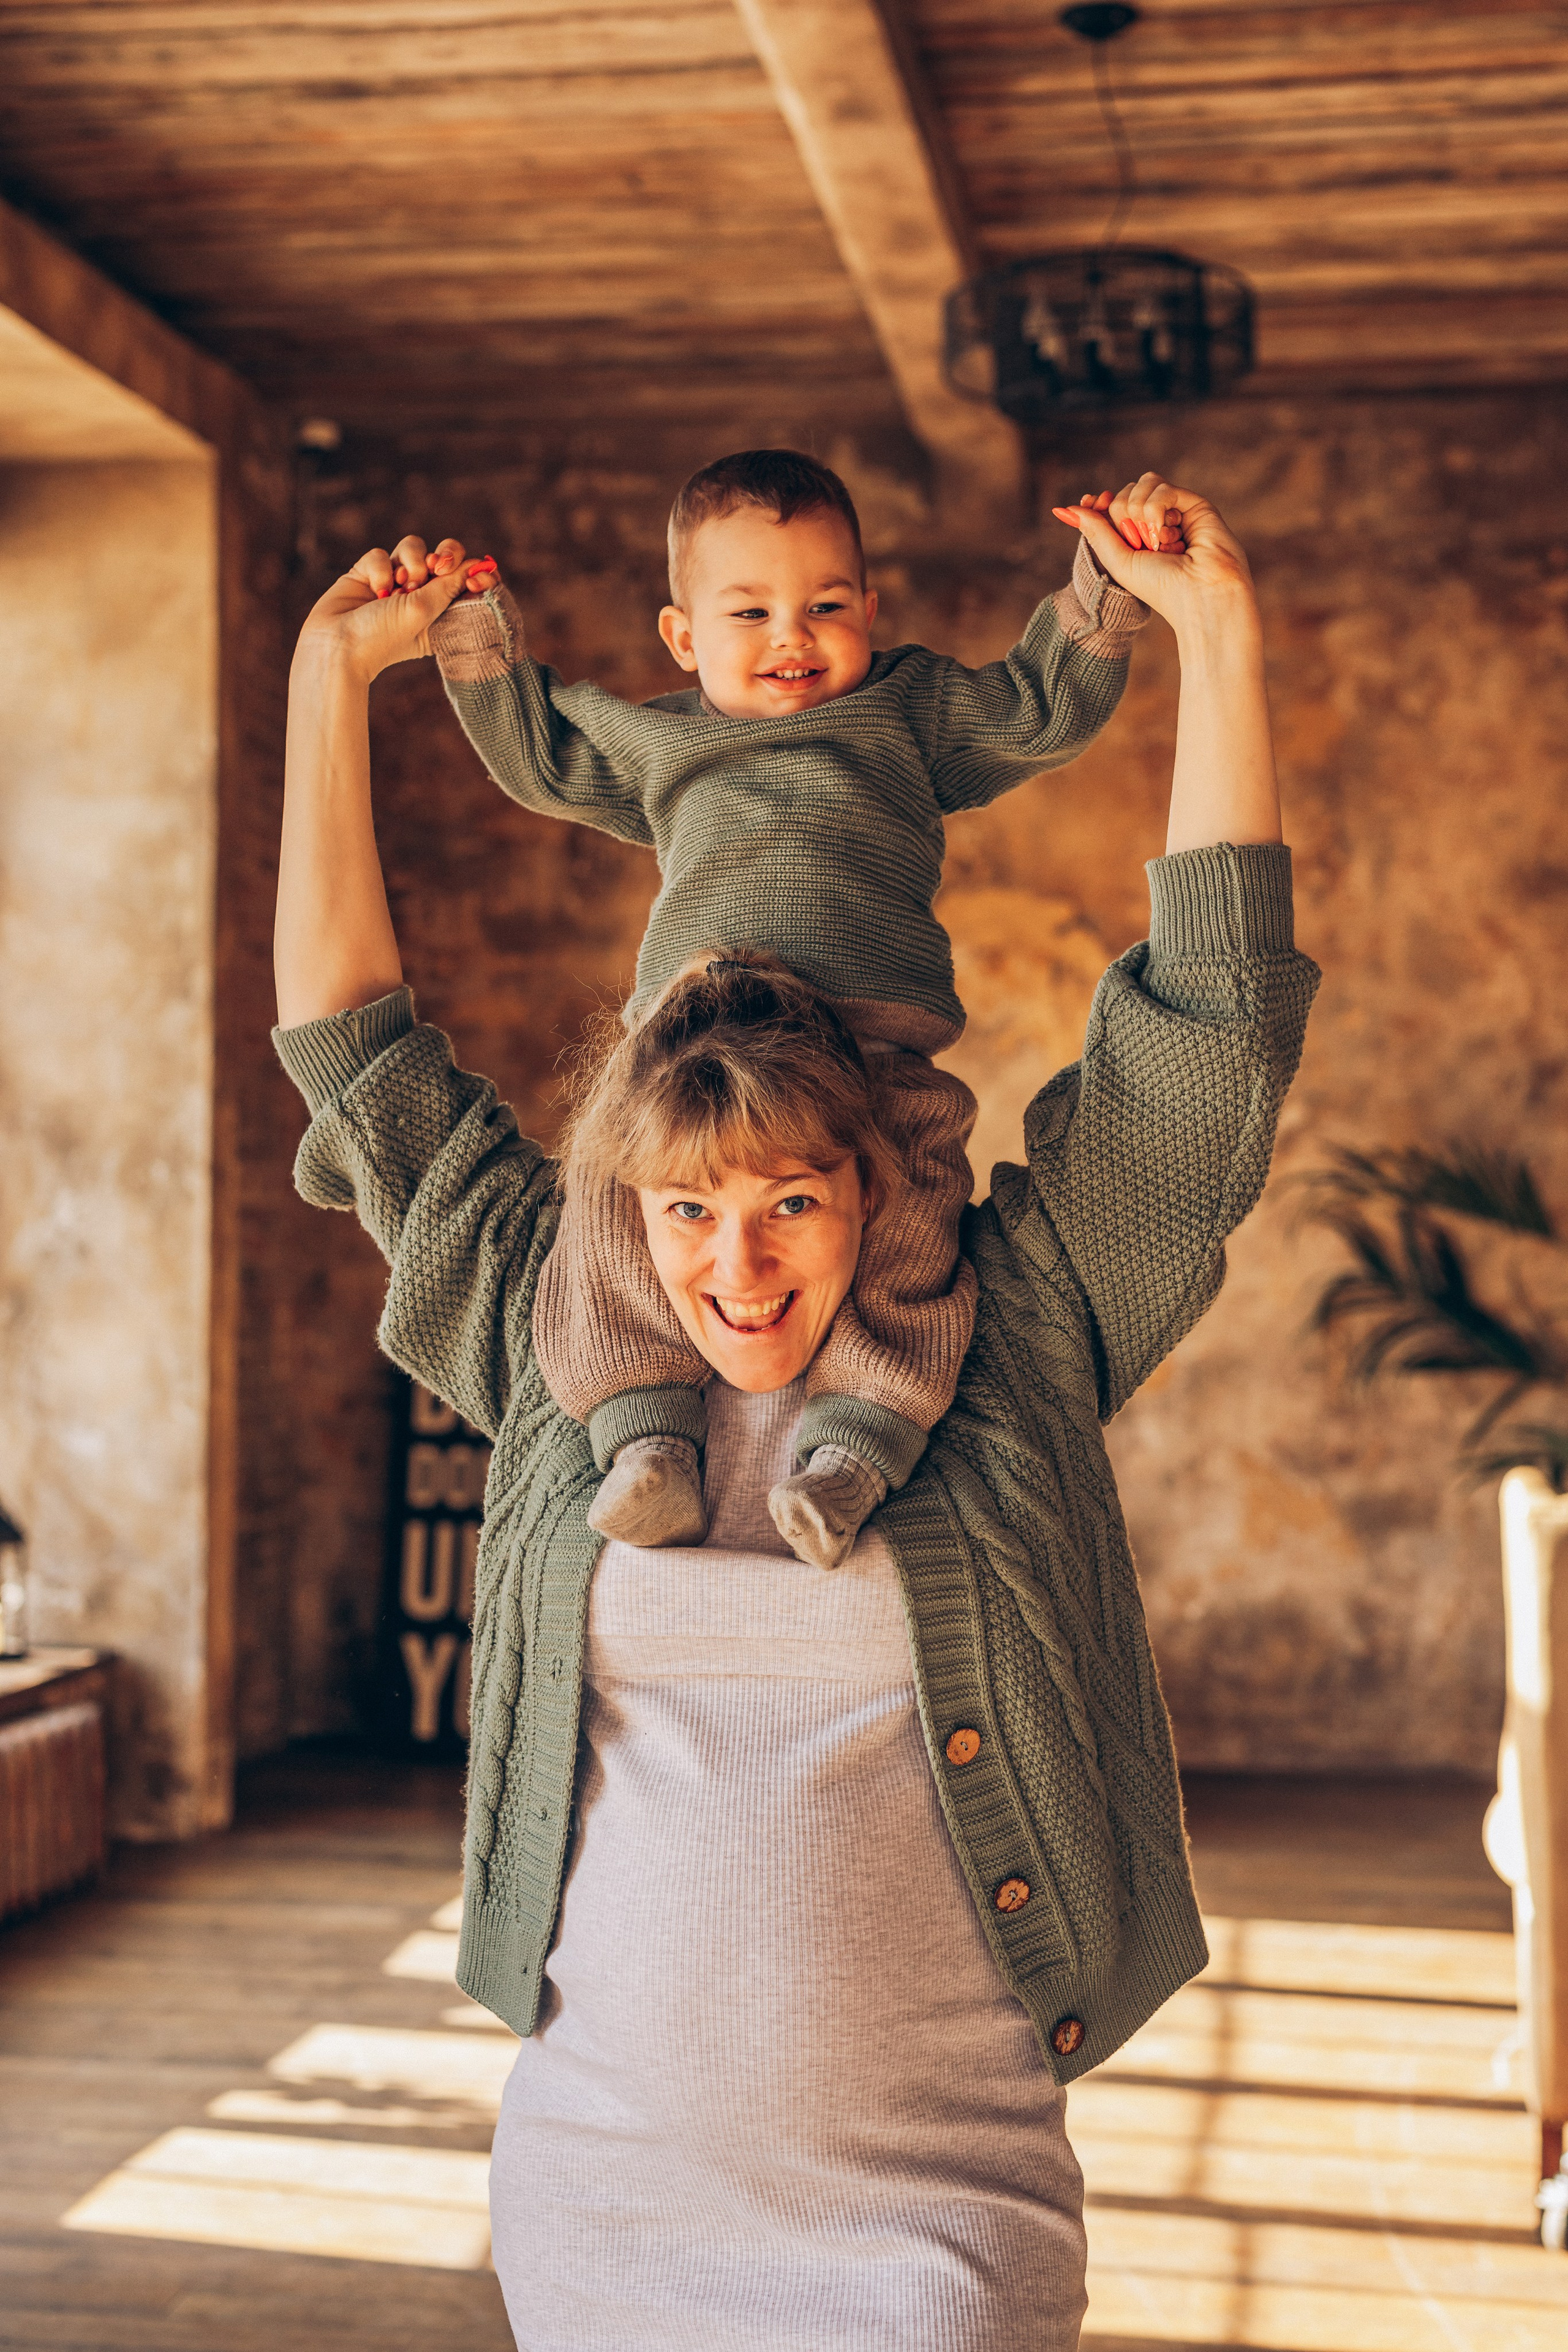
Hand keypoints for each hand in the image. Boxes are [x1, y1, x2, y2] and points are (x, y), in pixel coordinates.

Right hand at [294, 535, 501, 683]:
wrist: (337, 646)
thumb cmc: (383, 638)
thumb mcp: (425, 611)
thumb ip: (450, 584)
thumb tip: (477, 563)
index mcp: (441, 611)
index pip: (466, 580)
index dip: (474, 572)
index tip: (476, 577)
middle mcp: (419, 595)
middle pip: (444, 555)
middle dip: (445, 555)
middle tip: (438, 567)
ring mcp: (393, 582)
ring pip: (412, 548)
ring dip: (411, 562)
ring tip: (402, 586)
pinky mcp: (367, 573)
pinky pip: (381, 554)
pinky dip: (380, 569)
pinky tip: (376, 592)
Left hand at [1053, 474, 1256, 641]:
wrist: (1200, 594)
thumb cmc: (1161, 587)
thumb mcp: (1117, 561)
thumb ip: (1096, 532)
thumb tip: (1065, 508)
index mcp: (1137, 539)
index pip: (1111, 506)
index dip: (1100, 506)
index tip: (1092, 505)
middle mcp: (1155, 523)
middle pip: (1125, 494)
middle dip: (1125, 518)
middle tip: (1143, 546)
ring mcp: (1175, 512)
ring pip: (1143, 483)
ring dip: (1141, 511)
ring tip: (1157, 541)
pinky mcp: (1194, 503)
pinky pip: (1162, 487)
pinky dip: (1156, 508)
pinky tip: (1167, 533)